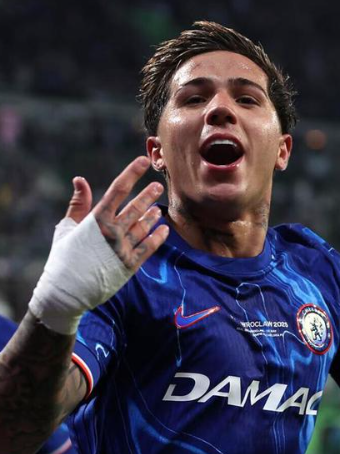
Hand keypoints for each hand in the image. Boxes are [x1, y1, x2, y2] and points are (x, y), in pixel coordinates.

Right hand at [29, 157, 169, 333]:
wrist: (66, 292)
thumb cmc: (63, 258)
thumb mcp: (67, 228)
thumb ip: (78, 204)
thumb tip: (80, 179)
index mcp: (96, 219)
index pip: (118, 189)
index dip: (132, 172)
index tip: (143, 161)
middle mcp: (112, 231)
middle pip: (136, 206)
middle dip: (148, 194)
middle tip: (158, 186)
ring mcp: (123, 248)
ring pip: (144, 226)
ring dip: (152, 215)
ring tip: (157, 208)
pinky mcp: (130, 265)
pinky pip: (149, 247)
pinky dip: (157, 237)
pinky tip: (163, 229)